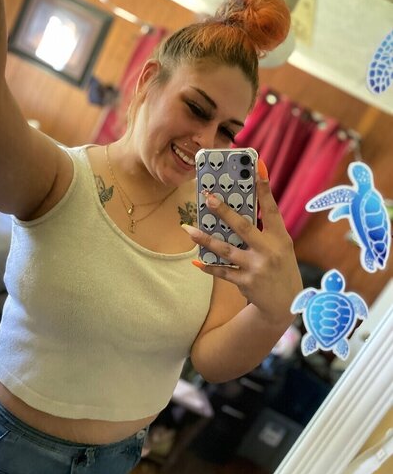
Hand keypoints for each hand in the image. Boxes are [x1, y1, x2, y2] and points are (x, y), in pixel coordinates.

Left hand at [182, 178, 302, 324]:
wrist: (285, 303)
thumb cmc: (280, 267)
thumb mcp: (281, 247)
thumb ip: (264, 230)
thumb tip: (236, 211)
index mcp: (280, 238)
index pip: (272, 210)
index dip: (264, 190)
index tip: (257, 170)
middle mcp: (269, 251)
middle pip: (243, 227)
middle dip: (224, 212)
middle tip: (208, 198)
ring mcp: (256, 267)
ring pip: (225, 250)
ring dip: (204, 240)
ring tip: (188, 230)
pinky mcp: (245, 282)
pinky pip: (222, 271)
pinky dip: (208, 266)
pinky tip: (196, 262)